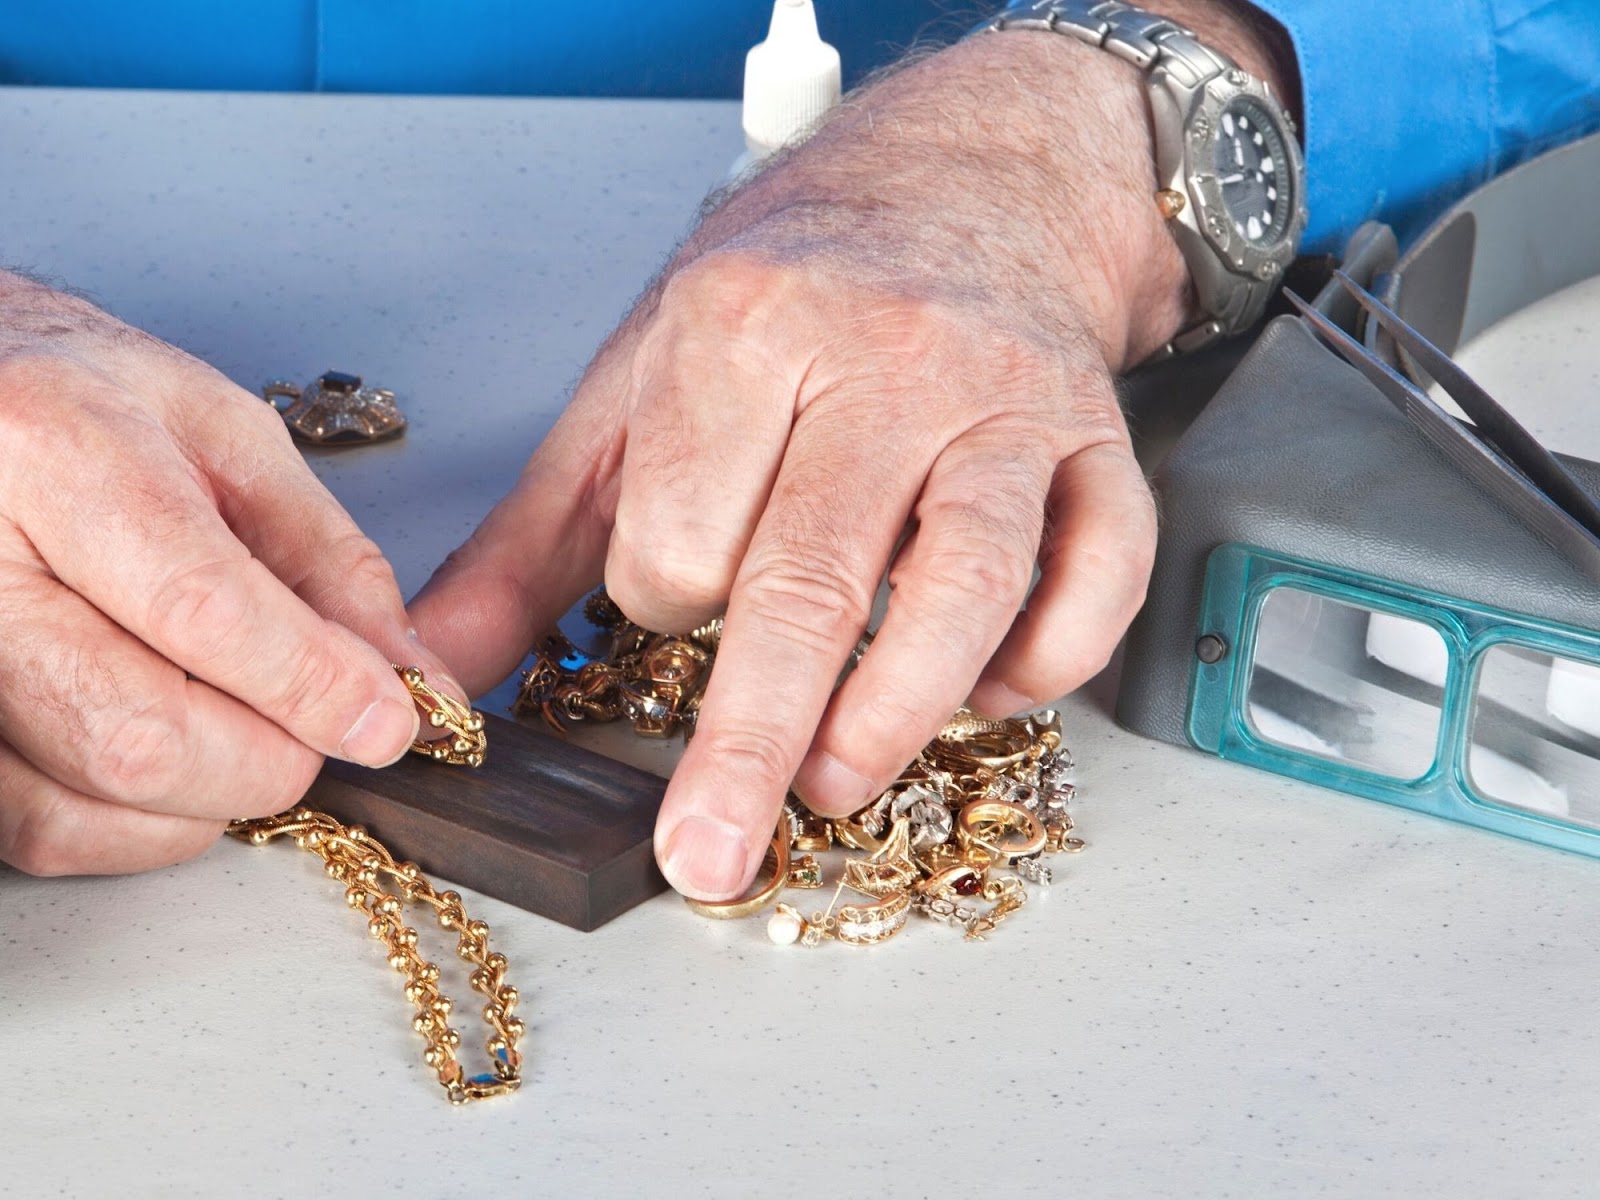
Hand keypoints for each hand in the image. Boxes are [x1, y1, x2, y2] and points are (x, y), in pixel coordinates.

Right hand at [0, 273, 456, 874]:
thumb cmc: (91, 407)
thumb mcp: (231, 439)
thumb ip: (326, 559)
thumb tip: (411, 679)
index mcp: (55, 450)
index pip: (202, 609)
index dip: (313, 685)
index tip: (389, 719)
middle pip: (138, 738)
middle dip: (268, 759)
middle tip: (317, 726)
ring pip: (84, 804)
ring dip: (208, 798)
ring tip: (240, 723)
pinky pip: (38, 829)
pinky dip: (137, 824)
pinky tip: (175, 752)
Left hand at [412, 3, 1292, 898]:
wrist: (958, 182)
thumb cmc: (785, 293)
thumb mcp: (632, 390)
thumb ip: (531, 542)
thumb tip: (435, 671)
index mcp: (741, 331)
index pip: (680, 540)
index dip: (663, 602)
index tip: (677, 595)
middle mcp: (882, 355)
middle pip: (810, 581)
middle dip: (750, 742)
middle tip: (711, 853)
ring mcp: (1002, 399)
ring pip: (968, 582)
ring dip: (901, 714)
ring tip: (838, 784)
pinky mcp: (1097, 436)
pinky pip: (1102, 567)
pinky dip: (1051, 658)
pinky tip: (989, 693)